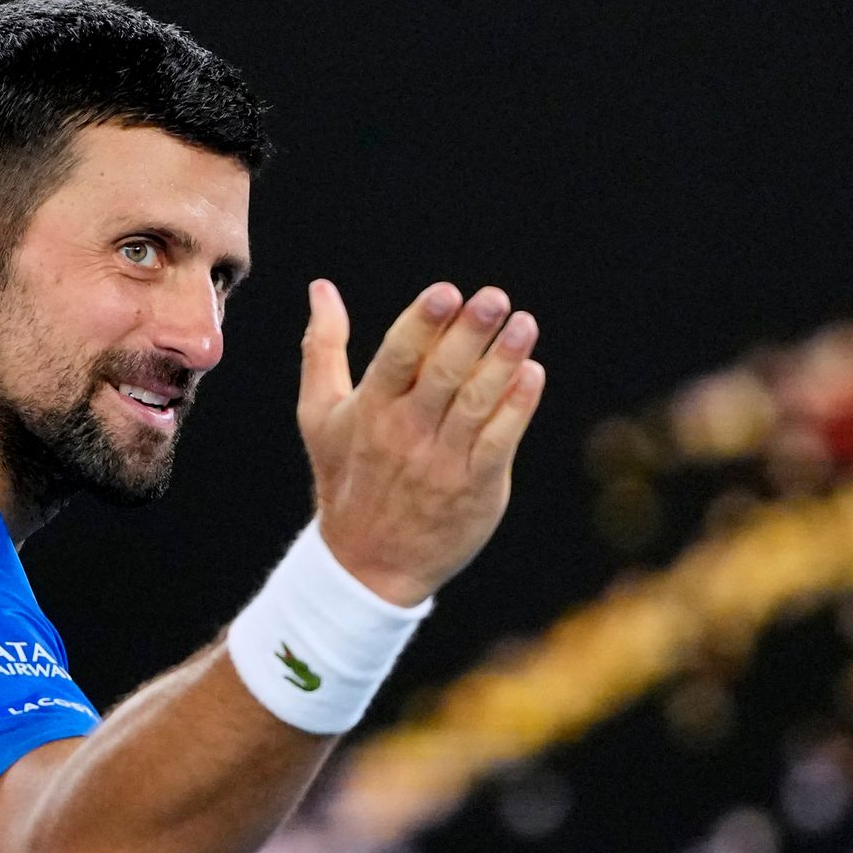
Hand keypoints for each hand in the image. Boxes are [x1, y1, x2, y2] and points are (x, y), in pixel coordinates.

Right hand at [297, 280, 544, 606]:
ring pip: (475, 404)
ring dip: (502, 361)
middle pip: (441, 376)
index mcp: (369, 411)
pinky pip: (499, 441)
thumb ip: (323, 348)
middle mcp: (404, 434)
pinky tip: (532, 374)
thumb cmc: (347, 476)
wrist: (369, 563)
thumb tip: (321, 288)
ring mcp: (442, 462)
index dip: (421, 324)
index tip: (446, 293)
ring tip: (525, 323)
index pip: (396, 359)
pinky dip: (517, 407)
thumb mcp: (320, 414)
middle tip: (494, 298)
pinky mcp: (476, 486)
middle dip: (469, 334)